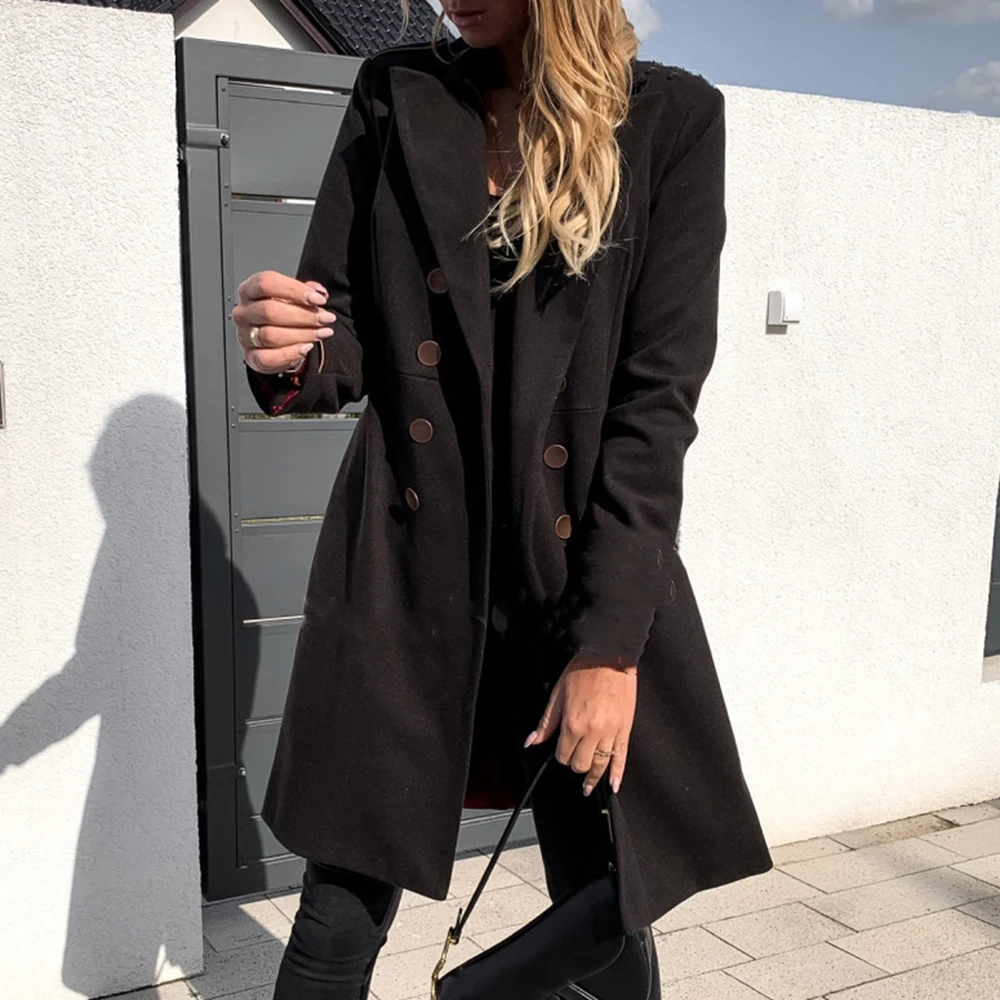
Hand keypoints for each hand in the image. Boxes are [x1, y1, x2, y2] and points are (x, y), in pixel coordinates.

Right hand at [232, 271, 335, 373]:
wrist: (275, 340)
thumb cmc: (282, 313)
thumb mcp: (293, 296)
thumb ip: (307, 291)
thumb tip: (320, 292)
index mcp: (249, 289)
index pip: (266, 283)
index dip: (294, 290)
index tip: (319, 299)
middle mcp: (243, 312)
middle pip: (270, 311)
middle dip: (304, 315)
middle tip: (326, 318)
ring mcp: (244, 335)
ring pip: (271, 335)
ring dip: (302, 334)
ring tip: (322, 332)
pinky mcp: (251, 356)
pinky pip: (267, 358)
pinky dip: (290, 353)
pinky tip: (306, 347)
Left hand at [524, 655, 636, 796]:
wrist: (609, 655)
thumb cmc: (583, 670)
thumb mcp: (557, 694)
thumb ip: (546, 723)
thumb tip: (532, 742)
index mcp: (573, 724)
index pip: (563, 755)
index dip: (560, 755)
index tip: (561, 750)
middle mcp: (592, 732)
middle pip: (581, 764)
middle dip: (575, 764)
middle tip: (574, 758)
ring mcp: (611, 732)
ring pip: (600, 764)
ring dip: (593, 777)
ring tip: (589, 786)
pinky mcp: (625, 729)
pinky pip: (622, 756)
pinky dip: (617, 773)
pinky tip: (613, 784)